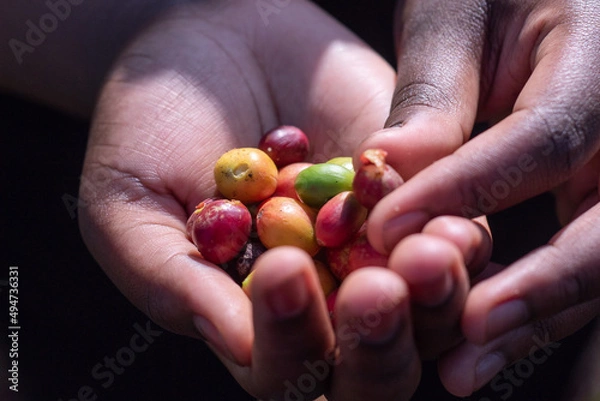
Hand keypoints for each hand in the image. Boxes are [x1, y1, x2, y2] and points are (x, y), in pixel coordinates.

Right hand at [78, 1, 421, 398]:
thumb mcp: (129, 207)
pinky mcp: (412, 199)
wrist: (207, 47)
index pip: (286, 372)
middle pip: (372, 368)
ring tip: (433, 252)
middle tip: (378, 292)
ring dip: (439, 297)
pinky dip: (461, 236)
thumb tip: (238, 346)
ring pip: (430, 313)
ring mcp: (373, 252)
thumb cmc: (149, 132)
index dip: (292, 344)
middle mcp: (324, 301)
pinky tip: (456, 220)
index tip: (284, 271)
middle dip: (379, 342)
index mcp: (254, 321)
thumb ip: (174, 282)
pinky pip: (454, 234)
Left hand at [360, 0, 599, 395]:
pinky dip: (539, 300)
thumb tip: (391, 170)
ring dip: (538, 317)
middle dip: (538, 289)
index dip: (467, 192)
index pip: (545, 140)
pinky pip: (585, 252)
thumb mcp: (460, 16)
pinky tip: (488, 331)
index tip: (386, 231)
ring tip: (467, 365)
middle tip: (469, 337)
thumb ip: (435, 94)